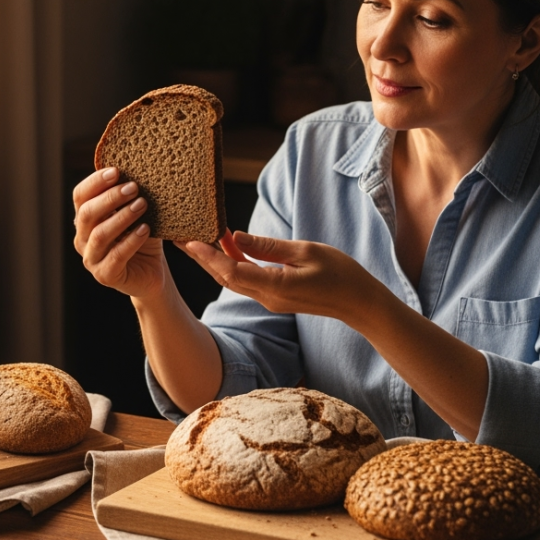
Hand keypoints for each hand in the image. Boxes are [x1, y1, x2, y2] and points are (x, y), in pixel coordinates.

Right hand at [72, 167, 167, 298]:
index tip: (117, 171)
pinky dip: (131, 241)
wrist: (152, 273)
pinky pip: (116, 256)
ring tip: (142, 205)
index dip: (95, 182)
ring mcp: (91, 259)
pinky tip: (145, 229)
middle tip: (134, 187)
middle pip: (87, 214)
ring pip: (100, 235)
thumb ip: (130, 196)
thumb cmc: (141, 237)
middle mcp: (83, 238)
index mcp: (85, 220)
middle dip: (110, 197)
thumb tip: (139, 167)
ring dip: (122, 217)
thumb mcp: (135, 213)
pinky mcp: (105, 275)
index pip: (80, 196)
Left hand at [181, 231, 388, 324]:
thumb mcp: (305, 251)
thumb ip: (268, 246)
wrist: (359, 303)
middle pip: (225, 277)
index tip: (189, 240)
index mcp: (274, 286)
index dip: (208, 256)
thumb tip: (235, 236)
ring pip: (234, 279)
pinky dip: (233, 263)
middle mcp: (267, 297)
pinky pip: (247, 280)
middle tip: (179, 236)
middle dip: (201, 257)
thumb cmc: (340, 274)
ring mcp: (270, 299)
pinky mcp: (275, 296)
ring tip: (196, 238)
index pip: (231, 271)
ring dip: (214, 260)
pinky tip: (228, 244)